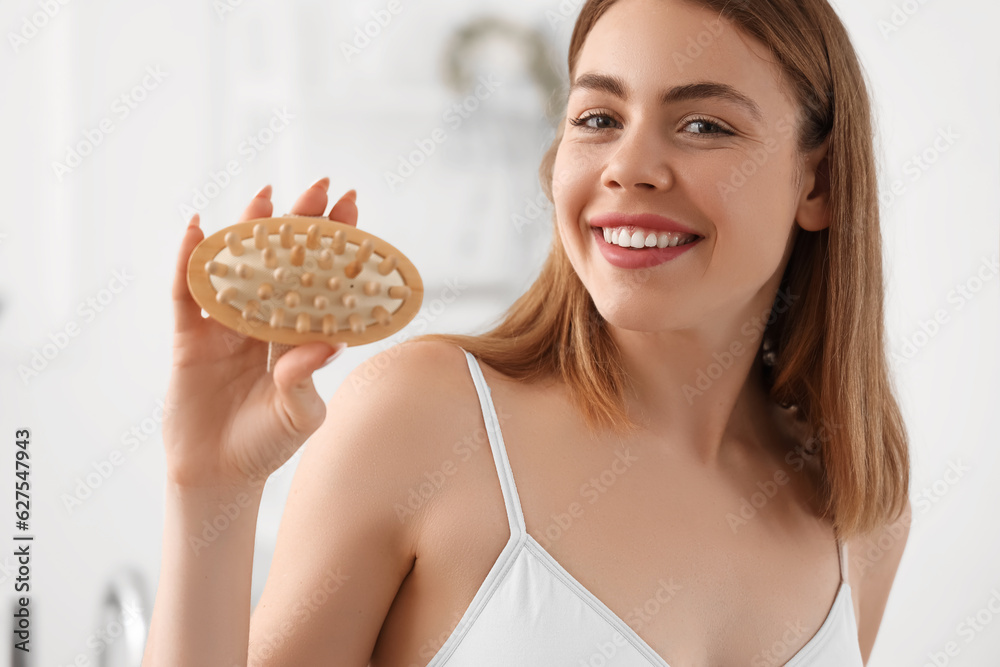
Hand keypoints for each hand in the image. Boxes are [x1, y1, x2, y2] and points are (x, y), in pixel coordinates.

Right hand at [163, 178, 358, 488]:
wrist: (218, 476)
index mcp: (295, 337)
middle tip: (318, 185)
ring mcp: (224, 328)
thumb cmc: (267, 445)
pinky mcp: (189, 339)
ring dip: (248, 231)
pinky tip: (199, 229)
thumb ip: (307, 379)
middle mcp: (262, 323)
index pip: (318, 281)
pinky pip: (186, 294)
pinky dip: (189, 261)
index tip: (352, 207)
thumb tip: (327, 341)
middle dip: (299, 224)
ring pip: (237, 268)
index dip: (333, 245)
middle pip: (281, 263)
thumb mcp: (299, 415)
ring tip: (265, 196)